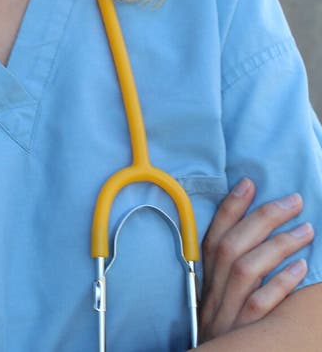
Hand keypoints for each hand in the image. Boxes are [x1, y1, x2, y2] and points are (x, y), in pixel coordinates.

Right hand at [199, 177, 313, 341]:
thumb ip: (229, 263)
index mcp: (205, 277)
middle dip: (263, 218)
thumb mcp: (219, 293)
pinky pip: (261, 304)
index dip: (229, 208)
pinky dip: (281, 283)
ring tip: (307, 230)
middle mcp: (213, 291)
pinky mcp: (245, 331)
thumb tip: (254, 226)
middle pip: (232, 247)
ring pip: (246, 269)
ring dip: (278, 245)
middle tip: (294, 201)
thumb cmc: (224, 325)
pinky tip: (302, 267)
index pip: (213, 235)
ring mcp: (228, 311)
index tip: (249, 183)